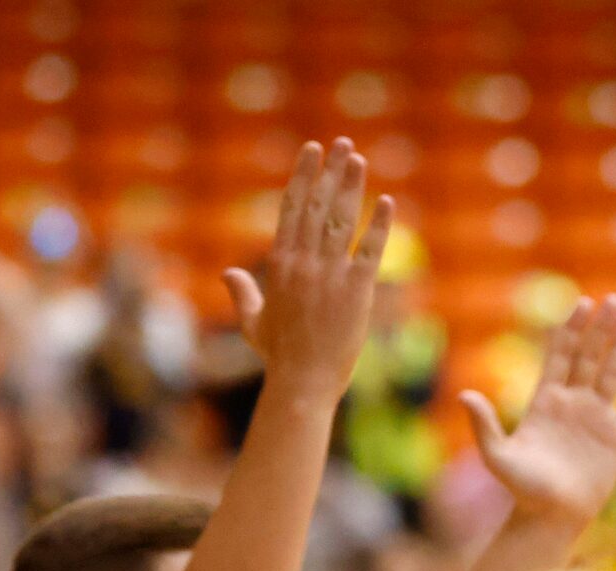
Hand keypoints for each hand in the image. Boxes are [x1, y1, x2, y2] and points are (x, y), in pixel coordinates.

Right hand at [221, 138, 395, 400]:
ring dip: (351, 186)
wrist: (303, 382)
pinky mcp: (356, 291)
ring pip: (342, 220)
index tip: (312, 151)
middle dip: (329, 171)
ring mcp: (330, 275)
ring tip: (359, 159)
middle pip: (318, 205)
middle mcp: (304, 262)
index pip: (292, 208)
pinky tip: (387, 202)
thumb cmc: (278, 356)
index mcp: (280, 263)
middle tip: (341, 143)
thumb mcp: (254, 321)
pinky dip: (380, 225)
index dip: (303, 176)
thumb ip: (242, 293)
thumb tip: (228, 272)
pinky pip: (370, 251)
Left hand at [460, 295, 615, 524]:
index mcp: (546, 401)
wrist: (552, 517)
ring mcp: (596, 419)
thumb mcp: (498, 456)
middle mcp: (573, 404)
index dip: (572, 329)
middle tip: (612, 300)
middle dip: (600, 328)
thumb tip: (465, 395)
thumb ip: (485, 424)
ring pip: (611, 374)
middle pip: (589, 356)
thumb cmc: (523, 489)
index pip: (561, 355)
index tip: (583, 304)